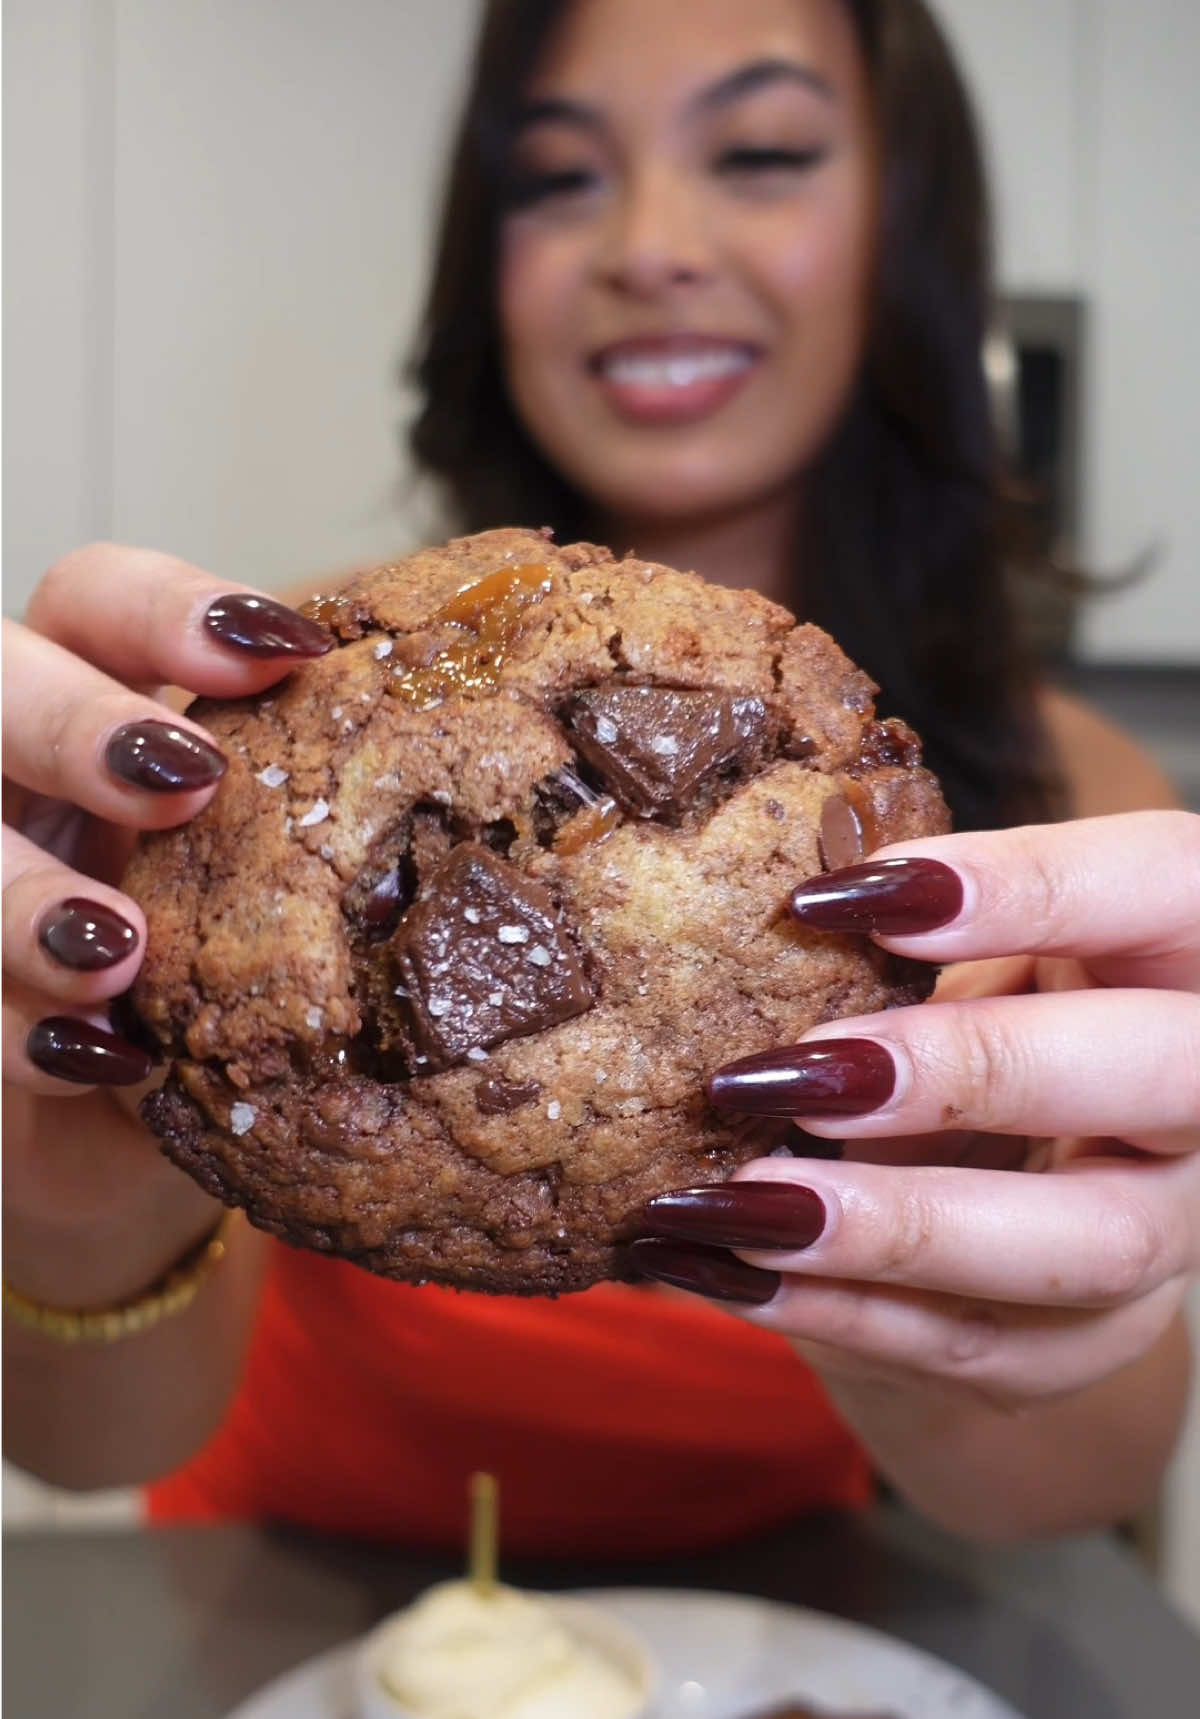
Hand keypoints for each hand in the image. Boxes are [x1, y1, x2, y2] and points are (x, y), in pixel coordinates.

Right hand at [2, 543, 330, 1300]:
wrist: (153, 1099)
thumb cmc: (242, 943)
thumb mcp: (289, 855)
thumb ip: (336, 792)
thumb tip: (524, 740)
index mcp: (100, 699)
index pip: (95, 601)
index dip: (170, 607)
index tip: (285, 647)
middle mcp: (24, 775)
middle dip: (75, 723)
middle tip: (186, 779)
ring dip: (20, 896)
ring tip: (118, 947)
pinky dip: (22, 1033)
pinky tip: (108, 1059)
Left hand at [636, 812, 1199, 1409]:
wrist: (1004, 1180)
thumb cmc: (977, 1013)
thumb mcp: (963, 948)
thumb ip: (909, 930)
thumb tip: (778, 911)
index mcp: (1182, 941)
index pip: (1160, 883)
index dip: (1021, 884)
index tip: (842, 897)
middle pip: (1163, 1072)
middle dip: (973, 1067)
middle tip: (800, 1072)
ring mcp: (1170, 1225)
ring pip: (1081, 1242)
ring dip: (892, 1225)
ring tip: (733, 1198)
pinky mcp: (1095, 1338)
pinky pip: (984, 1345)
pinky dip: (841, 1310)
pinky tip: (726, 1268)